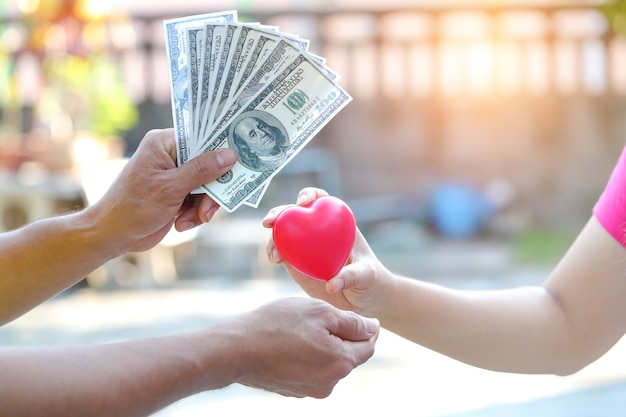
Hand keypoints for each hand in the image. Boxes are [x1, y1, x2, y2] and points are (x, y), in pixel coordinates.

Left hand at [91, 129, 236, 252]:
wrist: (114, 236)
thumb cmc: (134, 207)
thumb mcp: (171, 188)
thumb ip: (202, 170)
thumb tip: (230, 155)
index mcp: (164, 142)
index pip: (202, 137)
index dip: (221, 150)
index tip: (239, 161)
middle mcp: (170, 155)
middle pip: (209, 164)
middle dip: (210, 190)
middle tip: (208, 208)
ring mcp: (175, 175)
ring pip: (207, 185)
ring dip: (202, 205)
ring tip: (189, 219)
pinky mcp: (177, 193)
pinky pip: (200, 199)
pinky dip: (195, 213)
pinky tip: (181, 222)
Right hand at [227, 297, 378, 397]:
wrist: (235, 350)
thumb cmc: (277, 325)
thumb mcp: (320, 312)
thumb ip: (351, 322)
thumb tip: (373, 328)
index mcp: (341, 362)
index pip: (368, 346)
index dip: (368, 328)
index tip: (360, 315)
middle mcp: (330, 382)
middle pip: (348, 355)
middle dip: (343, 336)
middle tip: (325, 316)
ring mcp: (310, 389)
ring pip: (328, 362)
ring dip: (324, 345)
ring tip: (302, 327)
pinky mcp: (293, 390)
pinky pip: (310, 370)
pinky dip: (307, 355)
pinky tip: (289, 342)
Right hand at [263, 188, 392, 316]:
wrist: (364, 299)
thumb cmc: (371, 280)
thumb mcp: (366, 276)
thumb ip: (351, 277)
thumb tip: (331, 285)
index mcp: (337, 222)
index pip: (321, 199)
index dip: (310, 195)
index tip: (302, 203)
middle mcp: (318, 230)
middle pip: (295, 213)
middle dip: (280, 213)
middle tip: (270, 223)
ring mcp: (305, 246)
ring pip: (284, 233)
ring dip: (273, 237)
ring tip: (274, 254)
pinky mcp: (297, 263)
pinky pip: (283, 253)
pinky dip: (275, 252)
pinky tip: (275, 260)